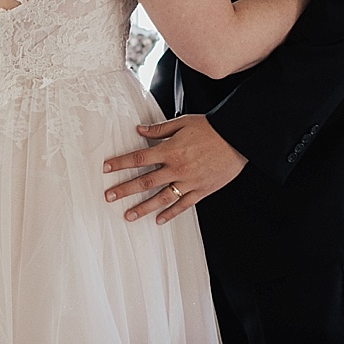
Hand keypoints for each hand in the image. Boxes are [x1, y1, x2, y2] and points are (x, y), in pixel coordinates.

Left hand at [102, 115, 246, 224]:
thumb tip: (138, 130)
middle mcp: (177, 168)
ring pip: (162, 198)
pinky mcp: (202, 190)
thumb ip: (159, 129)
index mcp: (170, 150)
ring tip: (128, 216)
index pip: (139, 158)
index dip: (120, 163)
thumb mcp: (182, 123)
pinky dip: (171, 213)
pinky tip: (159, 220)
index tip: (105, 168)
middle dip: (125, 189)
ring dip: (143, 207)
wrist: (238, 138)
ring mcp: (190, 182)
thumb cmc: (210, 127)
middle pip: (145, 181)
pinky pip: (184, 205)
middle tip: (109, 196)